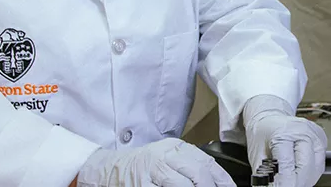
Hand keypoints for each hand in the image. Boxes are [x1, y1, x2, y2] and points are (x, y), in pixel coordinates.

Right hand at [77, 138, 235, 186]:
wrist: (108, 169)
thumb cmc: (143, 167)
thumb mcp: (167, 159)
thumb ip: (190, 167)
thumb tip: (216, 182)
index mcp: (174, 147)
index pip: (207, 162)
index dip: (222, 179)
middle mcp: (163, 156)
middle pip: (197, 172)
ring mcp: (151, 172)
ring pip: (182, 185)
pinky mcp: (141, 185)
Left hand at [243, 96, 326, 186]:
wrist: (269, 118)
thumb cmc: (262, 134)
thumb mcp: (257, 157)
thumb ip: (266, 176)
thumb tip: (272, 186)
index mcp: (282, 134)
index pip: (288, 168)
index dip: (284, 185)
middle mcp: (302, 131)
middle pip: (306, 169)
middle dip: (296, 183)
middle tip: (285, 186)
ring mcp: (314, 134)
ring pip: (317, 169)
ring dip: (305, 179)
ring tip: (291, 179)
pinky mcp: (321, 138)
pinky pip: (320, 163)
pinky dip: (311, 171)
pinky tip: (299, 170)